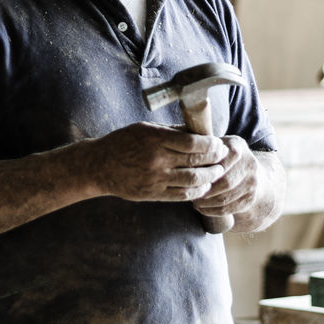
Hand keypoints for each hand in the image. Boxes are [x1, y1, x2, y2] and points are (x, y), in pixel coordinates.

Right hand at [86, 122, 226, 202]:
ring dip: (209, 177)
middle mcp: (156, 160)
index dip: (211, 145)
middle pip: (195, 161)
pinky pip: (181, 195)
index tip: (218, 144)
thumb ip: (172, 131)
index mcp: (155, 139)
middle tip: (223, 158)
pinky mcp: (153, 194)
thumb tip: (198, 131)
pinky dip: (196, 192)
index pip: (192, 143)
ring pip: (192, 181)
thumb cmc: (123, 142)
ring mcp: (155, 179)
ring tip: (217, 173)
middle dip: (214, 160)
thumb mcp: (145, 128)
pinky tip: (203, 187)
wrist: (99, 166)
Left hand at [192, 136, 260, 218]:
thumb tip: (182, 161)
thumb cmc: (223, 156)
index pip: (219, 159)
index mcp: (237, 146)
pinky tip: (202, 208)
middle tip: (190, 193)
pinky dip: (213, 211)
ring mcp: (252, 182)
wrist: (249, 172)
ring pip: (225, 198)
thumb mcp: (216, 146)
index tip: (190, 175)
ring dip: (206, 203)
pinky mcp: (250, 198)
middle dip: (204, 190)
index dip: (203, 170)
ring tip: (194, 202)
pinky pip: (229, 208)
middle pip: (223, 182)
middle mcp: (249, 163)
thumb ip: (202, 149)